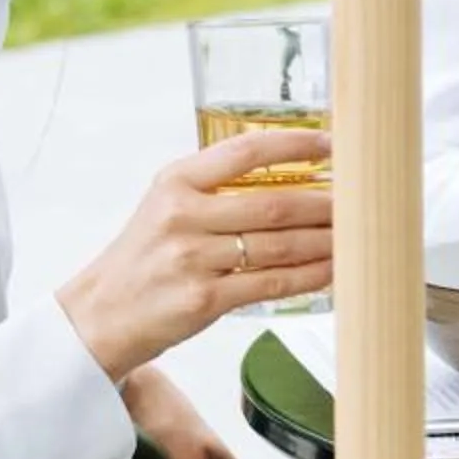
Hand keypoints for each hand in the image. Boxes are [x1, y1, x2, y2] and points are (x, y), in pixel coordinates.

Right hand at [58, 129, 332, 378]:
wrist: (100, 315)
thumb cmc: (144, 257)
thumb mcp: (167, 205)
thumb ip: (217, 187)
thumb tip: (294, 173)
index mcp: (175, 183)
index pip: (245, 151)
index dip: (295, 144)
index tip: (332, 143)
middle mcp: (182, 217)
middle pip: (272, 204)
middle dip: (324, 203)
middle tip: (357, 200)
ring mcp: (192, 260)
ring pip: (277, 246)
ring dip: (324, 241)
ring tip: (356, 234)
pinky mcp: (203, 300)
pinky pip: (271, 284)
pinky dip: (308, 276)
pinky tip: (332, 269)